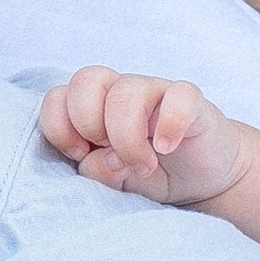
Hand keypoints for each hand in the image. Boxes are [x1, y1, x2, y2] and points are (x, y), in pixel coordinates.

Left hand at [39, 65, 245, 211]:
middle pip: (86, 79)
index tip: (80, 155)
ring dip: (127, 137)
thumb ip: (95, 171)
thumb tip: (94, 159)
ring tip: (143, 166)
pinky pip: (179, 96)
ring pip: (126, 90)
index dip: (60, 127)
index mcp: (93, 106)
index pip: (57, 97)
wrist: (202, 179)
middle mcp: (120, 93)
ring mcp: (156, 92)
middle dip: (88, 123)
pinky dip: (169, 123)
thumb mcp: (113, 181)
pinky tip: (166, 147)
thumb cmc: (148, 174)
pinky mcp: (192, 103)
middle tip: (109, 155)